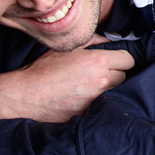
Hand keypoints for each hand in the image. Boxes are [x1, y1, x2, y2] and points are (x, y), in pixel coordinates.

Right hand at [5, 35, 134, 122]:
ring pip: (115, 92)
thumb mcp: (68, 48)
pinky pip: (102, 105)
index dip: (122, 59)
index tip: (115, 60)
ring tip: (91, 85)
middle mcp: (101, 81)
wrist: (26, 95)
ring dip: (107, 88)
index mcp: (98, 61)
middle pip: (124, 77)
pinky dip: (97, 102)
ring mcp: (96, 99)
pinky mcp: (88, 113)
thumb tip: (109, 40)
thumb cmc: (44, 69)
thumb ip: (93, 40)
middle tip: (101, 72)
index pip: (128, 60)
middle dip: (115, 73)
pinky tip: (83, 97)